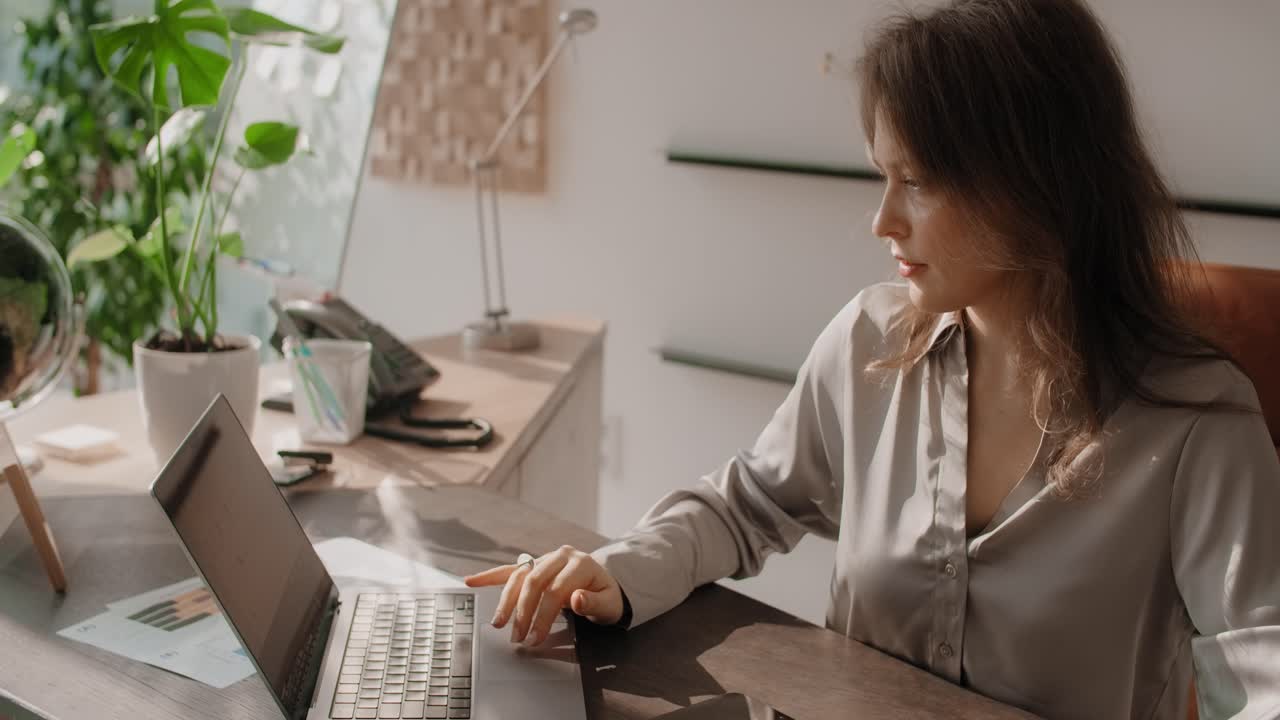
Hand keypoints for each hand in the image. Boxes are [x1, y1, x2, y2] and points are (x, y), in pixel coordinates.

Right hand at [464, 545, 623, 645]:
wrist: (604, 584)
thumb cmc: (606, 596)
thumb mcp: (608, 604)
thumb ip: (594, 603)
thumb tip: (577, 599)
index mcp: (580, 563)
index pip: (556, 590)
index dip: (543, 616)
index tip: (535, 639)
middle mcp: (560, 556)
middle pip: (534, 582)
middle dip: (522, 612)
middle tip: (517, 637)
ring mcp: (545, 558)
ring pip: (519, 576)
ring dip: (506, 601)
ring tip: (498, 623)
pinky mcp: (534, 564)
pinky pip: (510, 570)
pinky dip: (490, 576)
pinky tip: (471, 581)